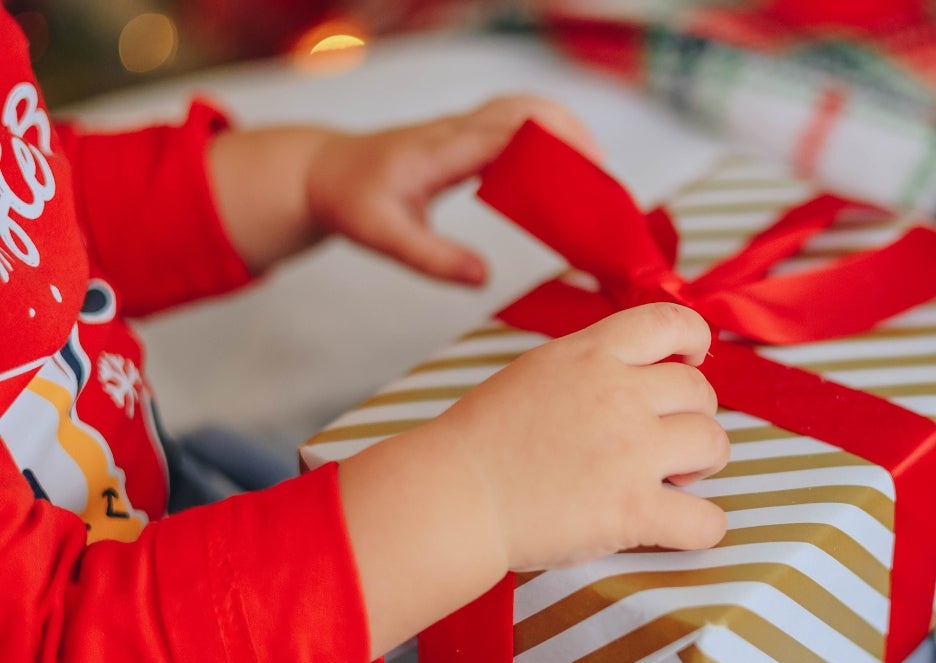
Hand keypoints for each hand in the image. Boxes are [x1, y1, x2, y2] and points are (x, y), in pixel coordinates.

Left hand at [306, 94, 600, 284]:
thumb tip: (481, 277)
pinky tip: (565, 165)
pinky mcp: (466, 134)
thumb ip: (432, 258)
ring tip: (597, 171)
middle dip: (572, 134)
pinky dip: (549, 133)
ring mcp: (462, 127)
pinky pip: (516, 119)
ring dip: (565, 129)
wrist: (325, 172)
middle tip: (606, 177)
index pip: (508, 134)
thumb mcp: (384, 237)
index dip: (553, 148)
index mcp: (440, 151)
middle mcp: (455, 130)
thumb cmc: (352, 202)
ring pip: (524, 108)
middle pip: (526, 109)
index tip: (589, 174)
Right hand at [435, 302, 730, 570]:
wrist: (454, 496)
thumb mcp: (536, 373)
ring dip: (703, 462)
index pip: (671, 322)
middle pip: (700, 392)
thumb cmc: (480, 442)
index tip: (691, 363)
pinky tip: (682, 527)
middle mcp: (619, 395)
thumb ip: (591, 366)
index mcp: (591, 355)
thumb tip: (638, 375)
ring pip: (713, 444)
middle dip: (695, 416)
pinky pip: (705, 520)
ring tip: (676, 478)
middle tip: (668, 442)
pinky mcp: (632, 511)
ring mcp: (630, 452)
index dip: (694, 342)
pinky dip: (703, 527)